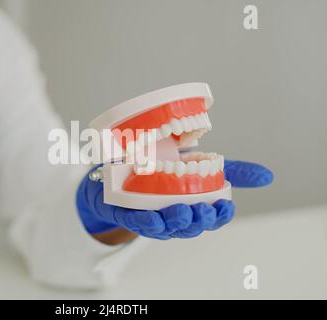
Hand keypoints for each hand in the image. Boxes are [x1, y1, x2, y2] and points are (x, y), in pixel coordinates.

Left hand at [76, 160, 272, 240]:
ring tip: (182, 212)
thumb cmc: (166, 168)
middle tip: (204, 210)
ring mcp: (152, 217)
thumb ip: (232, 171)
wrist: (125, 166)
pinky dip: (145, 222)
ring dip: (175, 222)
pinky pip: (137, 222)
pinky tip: (151, 217)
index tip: (226, 205)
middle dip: (199, 220)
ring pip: (166, 227)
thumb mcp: (201, 164)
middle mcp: (175, 216)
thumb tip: (267, 176)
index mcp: (193, 207)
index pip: (212, 218)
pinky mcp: (129, 212)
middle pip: (191, 226)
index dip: (220, 215)